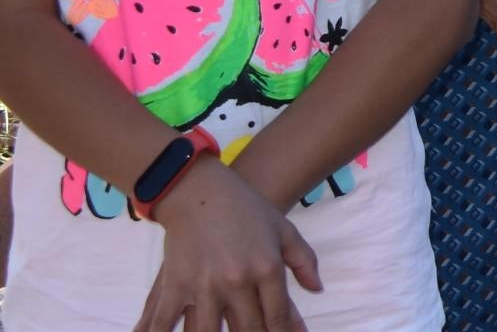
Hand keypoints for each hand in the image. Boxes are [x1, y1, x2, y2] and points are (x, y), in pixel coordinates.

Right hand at [138, 157, 320, 331]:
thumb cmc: (247, 211)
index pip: (278, 315)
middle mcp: (237, 281)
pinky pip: (166, 323)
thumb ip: (303, 261)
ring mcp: (204, 285)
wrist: (202, 191)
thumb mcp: (284, 230)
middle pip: (249, 329)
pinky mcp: (174, 285)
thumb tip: (317, 290)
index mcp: (266, 268)